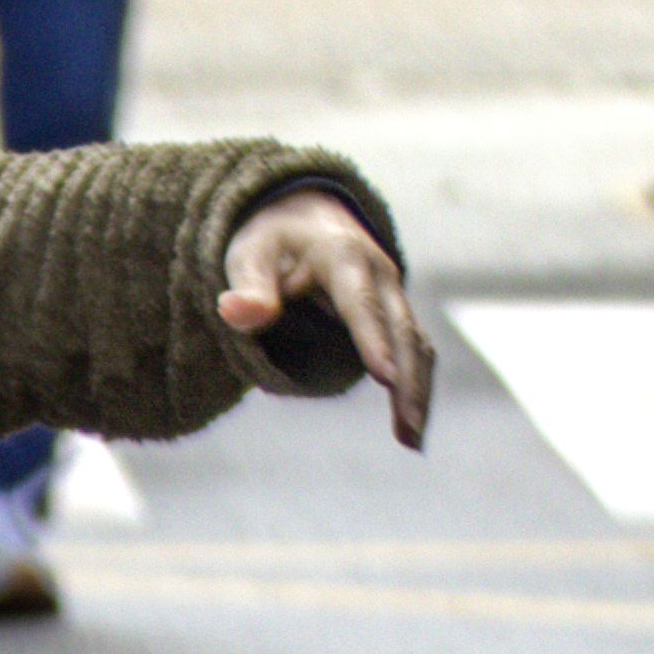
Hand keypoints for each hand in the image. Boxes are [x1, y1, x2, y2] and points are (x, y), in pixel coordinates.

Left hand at [220, 191, 434, 448]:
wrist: (304, 213)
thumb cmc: (272, 240)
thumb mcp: (249, 254)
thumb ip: (248, 287)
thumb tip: (236, 313)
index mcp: (343, 257)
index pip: (359, 304)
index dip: (373, 341)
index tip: (386, 378)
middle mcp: (380, 275)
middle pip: (401, 331)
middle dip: (408, 381)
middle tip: (407, 430)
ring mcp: (393, 295)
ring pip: (416, 345)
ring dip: (418, 391)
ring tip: (412, 440)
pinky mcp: (395, 314)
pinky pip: (414, 350)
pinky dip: (416, 384)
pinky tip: (411, 423)